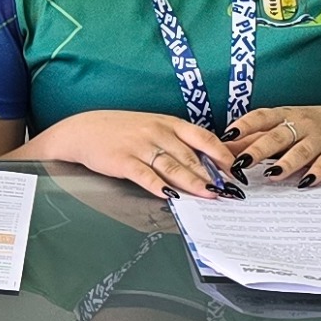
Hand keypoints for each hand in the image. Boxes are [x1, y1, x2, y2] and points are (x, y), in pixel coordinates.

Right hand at [25, 108, 241, 198]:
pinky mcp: (122, 160)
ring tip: (209, 196)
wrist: (83, 130)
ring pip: (172, 166)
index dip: (222, 155)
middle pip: (190, 156)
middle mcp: (157, 132)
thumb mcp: (153, 127)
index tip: (237, 171)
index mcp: (168, 123)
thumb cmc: (122, 130)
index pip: (203, 138)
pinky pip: (145, 175)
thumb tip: (206, 162)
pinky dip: (159, 186)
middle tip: (229, 191)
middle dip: (212, 175)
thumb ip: (177, 142)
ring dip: (193, 183)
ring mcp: (140, 145)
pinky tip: (172, 197)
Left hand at [226, 104, 320, 186]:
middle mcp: (301, 125)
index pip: (262, 117)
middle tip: (241, 162)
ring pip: (301, 150)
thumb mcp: (285, 126)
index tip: (228, 135)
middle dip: (259, 149)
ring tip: (272, 175)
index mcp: (285, 116)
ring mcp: (320, 138)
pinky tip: (306, 182)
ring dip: (286, 163)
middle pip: (277, 136)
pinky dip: (316, 172)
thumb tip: (225, 147)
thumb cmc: (311, 127)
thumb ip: (257, 137)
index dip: (245, 125)